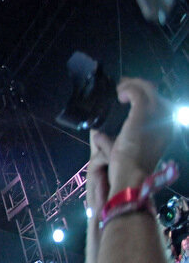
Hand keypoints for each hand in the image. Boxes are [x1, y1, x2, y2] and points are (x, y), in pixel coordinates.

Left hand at [105, 78, 172, 195]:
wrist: (130, 177)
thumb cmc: (126, 169)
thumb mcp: (123, 152)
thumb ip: (113, 142)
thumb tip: (97, 134)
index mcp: (165, 131)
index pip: (159, 105)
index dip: (144, 95)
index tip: (126, 93)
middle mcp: (165, 122)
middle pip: (155, 95)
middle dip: (138, 86)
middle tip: (122, 87)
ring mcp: (156, 118)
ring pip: (147, 90)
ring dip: (132, 85)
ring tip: (120, 89)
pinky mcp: (142, 116)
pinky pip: (138, 94)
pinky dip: (128, 89)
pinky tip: (119, 95)